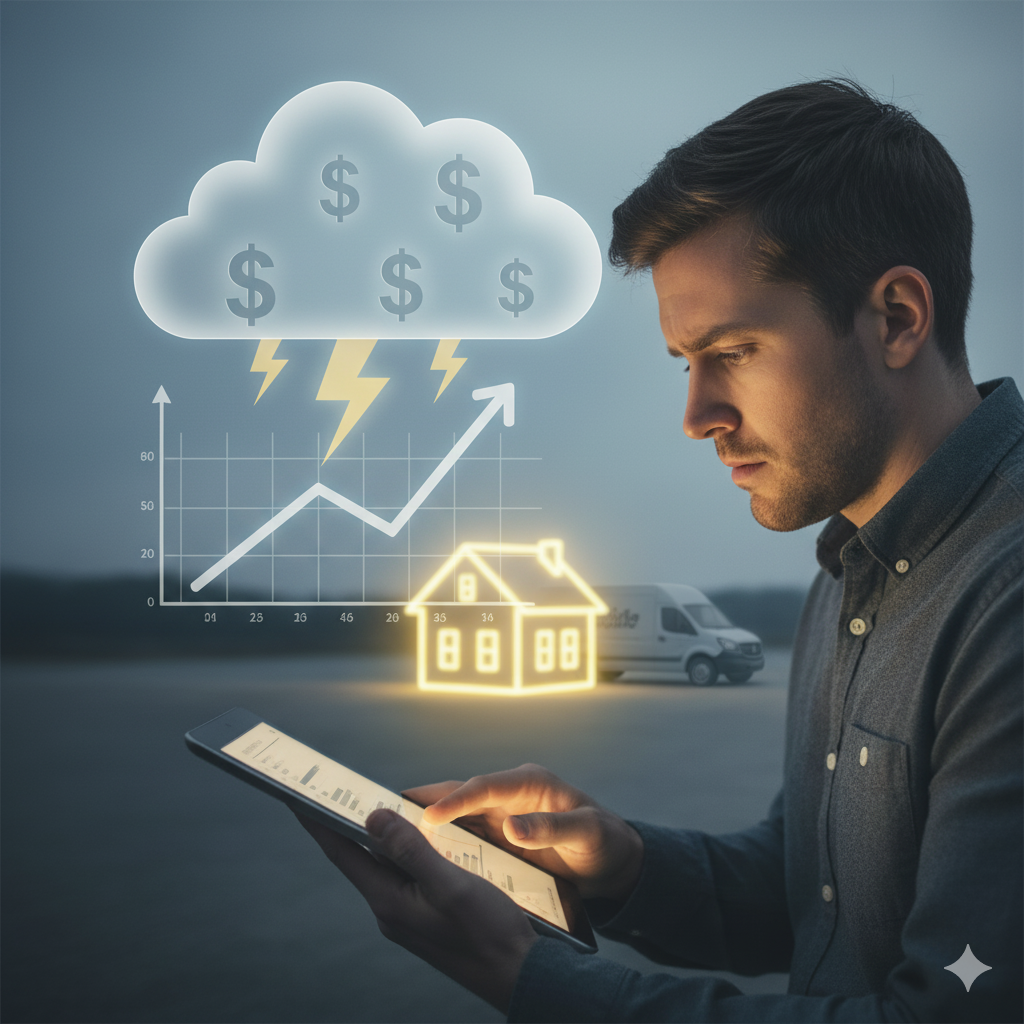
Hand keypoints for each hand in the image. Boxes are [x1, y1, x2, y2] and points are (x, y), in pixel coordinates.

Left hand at [296, 808, 536, 1012]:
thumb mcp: (450, 885)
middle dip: (349, 821)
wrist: (520, 976)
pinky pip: (407, 873)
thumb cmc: (490, 934)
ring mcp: (408, 914)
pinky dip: (407, 849)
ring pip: (387, 863)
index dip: (318, 821)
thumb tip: (374, 817)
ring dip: (383, 834)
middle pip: (361, 855)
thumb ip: (411, 851)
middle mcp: (391, 909)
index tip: (295, 796)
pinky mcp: (427, 915)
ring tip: (377, 802)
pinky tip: (421, 835)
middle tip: (337, 787)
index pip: (342, 852)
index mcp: (389, 902)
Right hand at [406, 764, 643, 901]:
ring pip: (457, 817)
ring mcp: (502, 816)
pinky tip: (421, 858)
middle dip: (425, 804)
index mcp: (530, 783)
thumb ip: (551, 829)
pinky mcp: (500, 838)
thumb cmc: (606, 841)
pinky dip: (443, 845)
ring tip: (389, 834)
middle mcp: (510, 795)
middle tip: (385, 812)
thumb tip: (513, 828)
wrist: (615, 863)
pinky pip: (466, 838)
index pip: (485, 786)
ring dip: (427, 825)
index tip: (427, 815)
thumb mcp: (587, 833)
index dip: (455, 799)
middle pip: (461, 795)